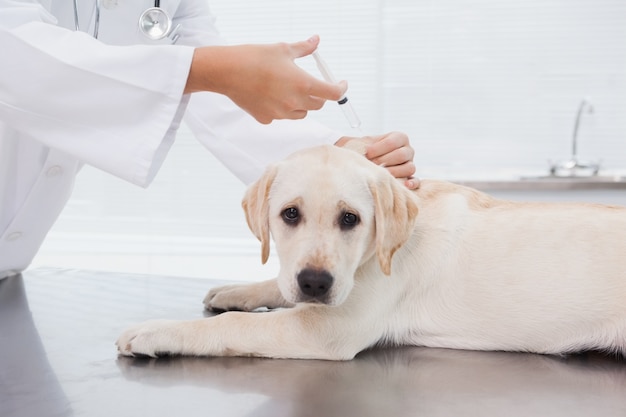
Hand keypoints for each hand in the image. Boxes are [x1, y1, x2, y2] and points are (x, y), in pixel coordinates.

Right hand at [185, 35, 345, 123]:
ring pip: (300, 113)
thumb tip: (316, 41)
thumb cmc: (255, 57)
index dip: (341, 89)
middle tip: (312, 83)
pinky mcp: (267, 119)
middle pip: (318, 105)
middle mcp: (294, 102)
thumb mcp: (283, 49)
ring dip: (301, 104)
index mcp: (303, 84)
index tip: (341, 84)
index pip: (333, 94)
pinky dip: (281, 108)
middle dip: (319, 95)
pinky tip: (270, 95)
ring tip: (288, 89)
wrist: (227, 72)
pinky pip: (281, 116)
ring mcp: (280, 114)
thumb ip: (304, 48)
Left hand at [336, 132, 418, 189]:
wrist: (366, 164)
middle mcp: (408, 150)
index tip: (366, 153)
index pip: (392, 142)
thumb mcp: (362, 143)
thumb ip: (359, 142)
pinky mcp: (411, 178)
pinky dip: (412, 183)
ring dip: (394, 172)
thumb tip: (356, 147)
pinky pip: (416, 181)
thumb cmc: (364, 152)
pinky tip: (405, 185)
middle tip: (371, 164)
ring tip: (381, 175)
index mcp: (399, 138)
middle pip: (401, 155)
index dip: (378, 148)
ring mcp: (410, 164)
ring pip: (410, 168)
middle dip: (384, 160)